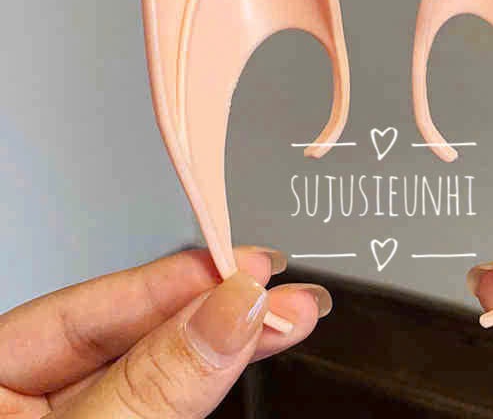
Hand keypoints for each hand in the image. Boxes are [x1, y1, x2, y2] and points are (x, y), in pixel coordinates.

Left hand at [0, 246, 329, 417]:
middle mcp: (25, 400)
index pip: (83, 309)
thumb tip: (231, 309)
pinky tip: (248, 349)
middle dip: (214, 312)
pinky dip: (209, 380)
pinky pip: (164, 401)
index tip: (243, 266)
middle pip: (128, 337)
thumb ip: (152, 383)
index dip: (170, 282)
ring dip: (227, 345)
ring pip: (156, 372)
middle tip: (288, 295)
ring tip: (290, 317)